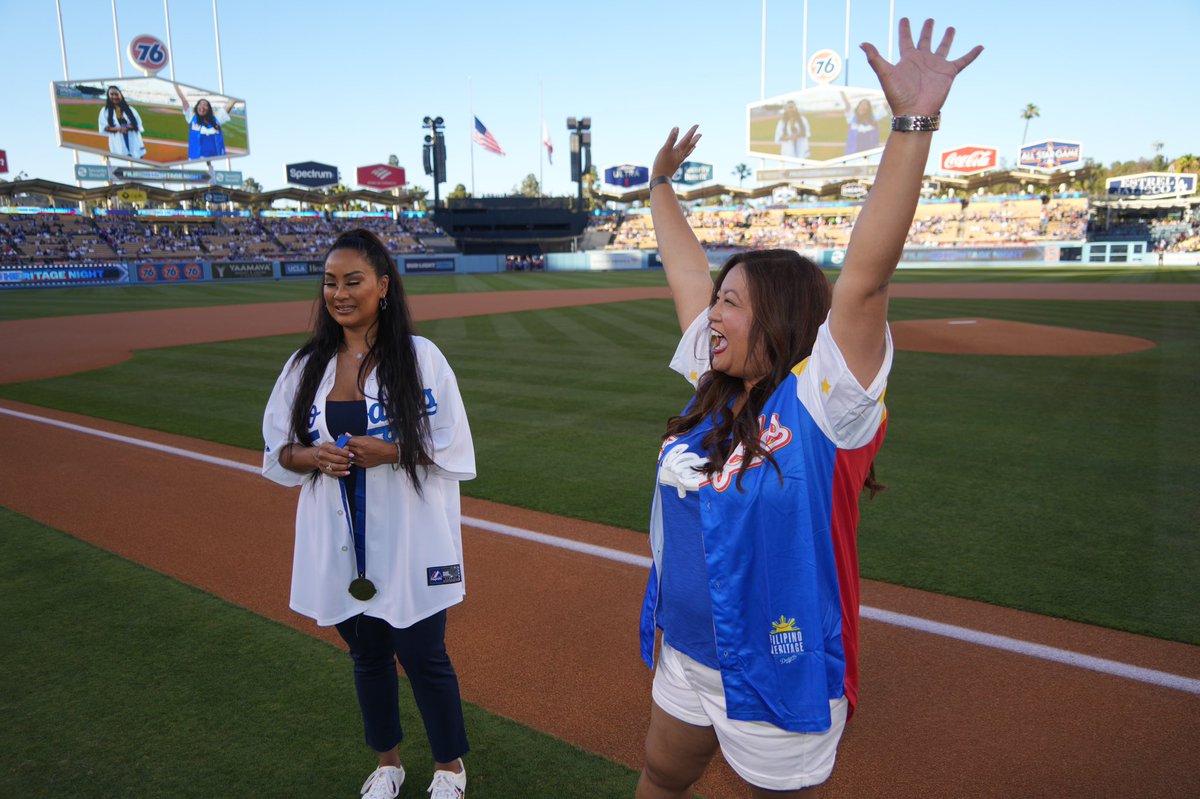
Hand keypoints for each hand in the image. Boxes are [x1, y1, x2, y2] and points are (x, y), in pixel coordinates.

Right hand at [314, 441, 351, 476]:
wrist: (316, 455)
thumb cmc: (327, 448)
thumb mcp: (332, 444)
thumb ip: (340, 444)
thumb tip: (348, 448)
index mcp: (325, 447)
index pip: (337, 450)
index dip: (345, 453)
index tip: (352, 455)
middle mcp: (322, 455)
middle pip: (336, 459)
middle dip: (346, 460)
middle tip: (350, 460)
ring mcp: (322, 463)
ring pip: (335, 467)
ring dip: (344, 467)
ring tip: (349, 465)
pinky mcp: (323, 470)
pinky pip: (333, 473)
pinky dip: (341, 474)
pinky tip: (347, 472)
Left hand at [344, 435, 397, 469]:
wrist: (387, 453)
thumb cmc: (379, 444)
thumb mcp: (367, 437)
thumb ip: (356, 437)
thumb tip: (347, 435)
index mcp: (361, 443)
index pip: (346, 441)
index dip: (342, 440)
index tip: (341, 439)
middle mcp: (360, 452)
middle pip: (346, 449)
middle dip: (344, 447)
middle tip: (343, 445)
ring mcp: (360, 459)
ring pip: (348, 456)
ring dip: (347, 454)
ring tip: (349, 451)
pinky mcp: (362, 465)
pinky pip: (353, 462)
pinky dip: (353, 459)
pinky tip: (355, 456)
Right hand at [652, 125, 700, 179]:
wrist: (661, 178)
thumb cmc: (662, 164)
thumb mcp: (665, 149)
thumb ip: (671, 139)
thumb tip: (677, 128)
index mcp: (679, 150)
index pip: (687, 139)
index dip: (692, 132)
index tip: (697, 125)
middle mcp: (681, 155)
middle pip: (690, 146)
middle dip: (695, 139)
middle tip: (700, 134)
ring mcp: (679, 161)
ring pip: (687, 152)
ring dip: (691, 147)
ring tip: (695, 144)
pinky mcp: (675, 165)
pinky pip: (683, 158)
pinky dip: (686, 154)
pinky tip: (684, 156)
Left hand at [861, 17, 982, 116]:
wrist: (914, 112)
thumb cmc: (898, 96)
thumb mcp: (885, 74)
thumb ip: (875, 58)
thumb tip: (862, 43)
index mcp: (908, 59)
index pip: (906, 39)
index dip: (905, 29)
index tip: (905, 19)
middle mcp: (923, 60)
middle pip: (925, 40)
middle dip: (927, 30)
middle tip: (930, 20)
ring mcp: (936, 66)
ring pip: (943, 47)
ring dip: (947, 38)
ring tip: (951, 28)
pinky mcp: (948, 73)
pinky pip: (963, 61)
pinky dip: (972, 54)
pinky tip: (980, 47)